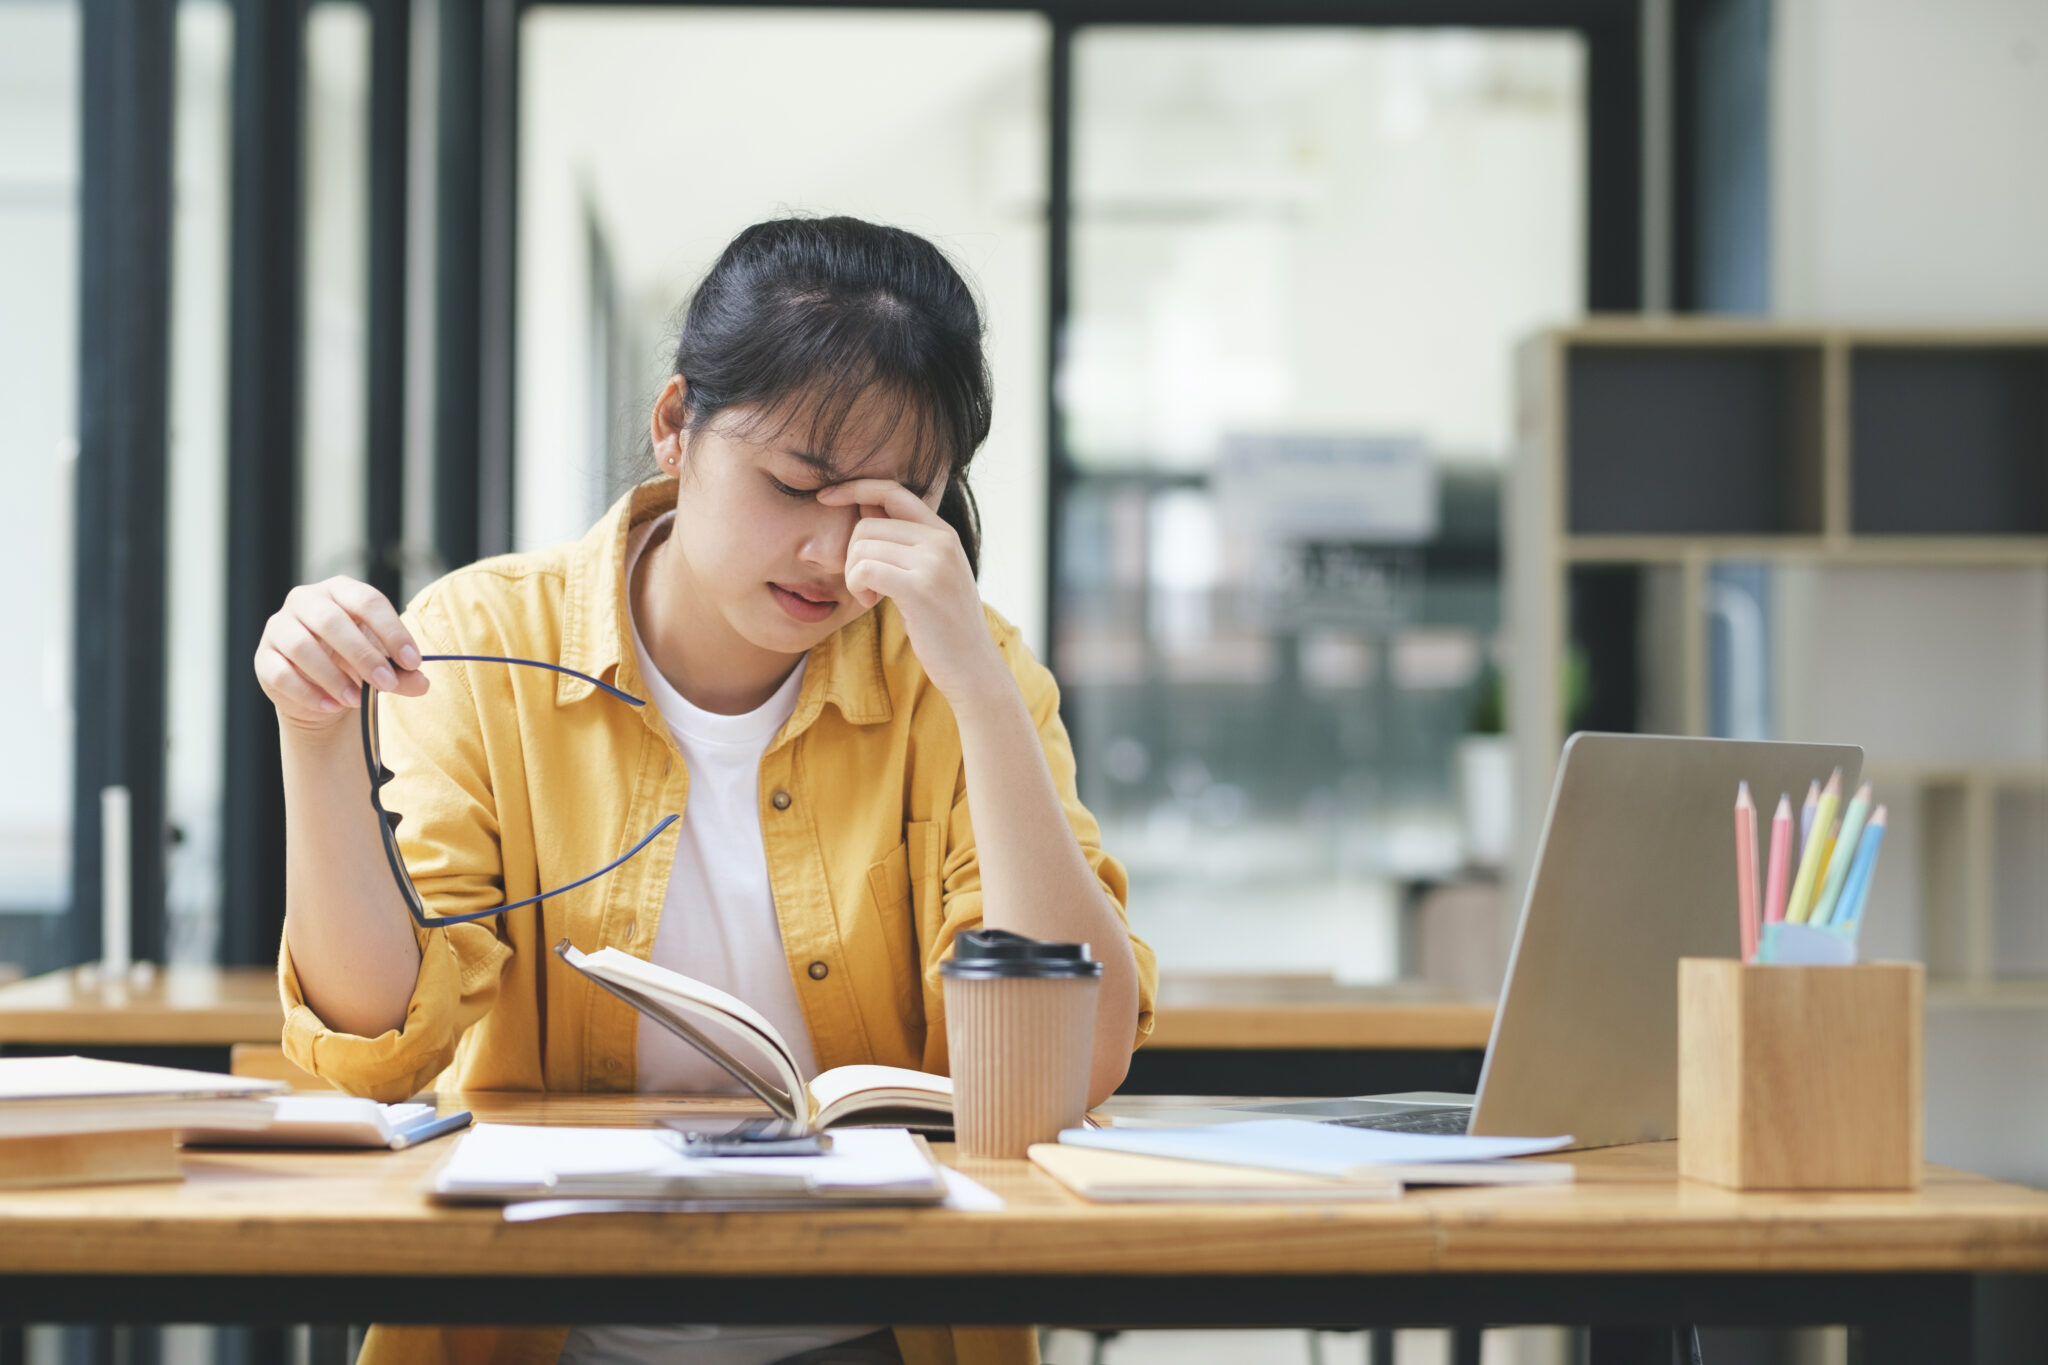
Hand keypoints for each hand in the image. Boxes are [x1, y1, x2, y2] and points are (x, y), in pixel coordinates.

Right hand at [254, 577, 428, 735]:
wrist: (321, 690)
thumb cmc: (356, 664)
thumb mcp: (383, 664)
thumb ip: (403, 673)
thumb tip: (422, 683)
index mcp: (340, 591)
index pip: (367, 600)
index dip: (392, 631)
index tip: (413, 662)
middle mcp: (305, 601)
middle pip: (331, 620)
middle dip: (363, 654)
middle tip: (386, 683)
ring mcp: (279, 627)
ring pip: (301, 646)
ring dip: (333, 676)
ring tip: (357, 700)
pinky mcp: (264, 658)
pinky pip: (281, 673)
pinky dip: (308, 693)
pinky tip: (331, 707)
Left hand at [816, 479, 1009, 708]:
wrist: (973, 666)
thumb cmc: (944, 624)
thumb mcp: (929, 573)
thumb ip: (902, 542)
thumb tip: (862, 506)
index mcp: (944, 532)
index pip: (891, 490)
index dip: (854, 488)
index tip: (825, 497)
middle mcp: (941, 540)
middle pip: (867, 524)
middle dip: (851, 555)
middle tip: (863, 585)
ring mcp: (934, 562)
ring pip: (861, 546)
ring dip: (852, 575)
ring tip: (868, 597)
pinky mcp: (921, 588)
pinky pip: (864, 569)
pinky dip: (856, 586)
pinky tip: (868, 603)